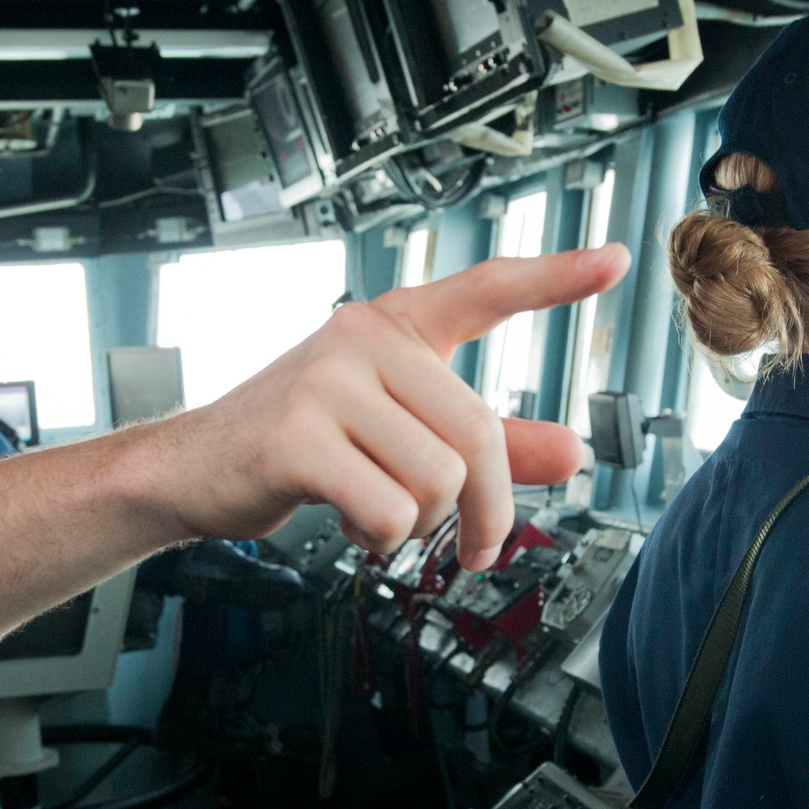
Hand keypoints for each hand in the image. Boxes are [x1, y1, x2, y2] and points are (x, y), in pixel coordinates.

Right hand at [156, 245, 629, 570]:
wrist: (192, 469)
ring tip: (378, 516)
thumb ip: (489, 443)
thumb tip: (572, 452)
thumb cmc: (297, 445)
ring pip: (438, 479)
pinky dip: (380, 539)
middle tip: (475, 548)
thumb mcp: (396, 434)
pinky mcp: (297, 436)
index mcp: (393, 327)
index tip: (616, 261)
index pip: (485, 290)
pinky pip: (388, 509)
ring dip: (420, 526)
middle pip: (477, 434)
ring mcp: (326, 381)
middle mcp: (362, 339)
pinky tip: (349, 523)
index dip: (554, 277)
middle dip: (486, 510)